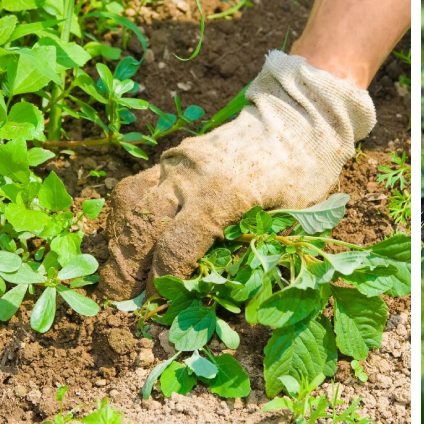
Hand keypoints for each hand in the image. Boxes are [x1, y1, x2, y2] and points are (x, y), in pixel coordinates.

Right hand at [96, 51, 375, 299]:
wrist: (298, 118)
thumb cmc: (304, 173)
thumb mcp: (293, 217)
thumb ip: (256, 251)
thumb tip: (218, 293)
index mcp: (224, 194)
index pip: (176, 247)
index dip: (163, 282)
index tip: (158, 305)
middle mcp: (191, 176)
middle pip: (142, 227)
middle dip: (128, 269)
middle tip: (126, 300)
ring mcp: (177, 162)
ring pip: (130, 205)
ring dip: (120, 243)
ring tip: (122, 275)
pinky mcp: (172, 156)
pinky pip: (136, 188)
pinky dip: (126, 218)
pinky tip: (129, 241)